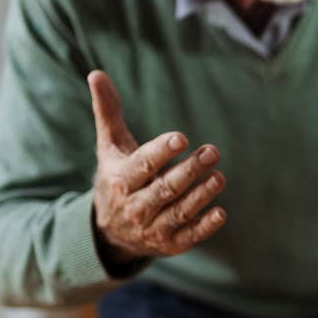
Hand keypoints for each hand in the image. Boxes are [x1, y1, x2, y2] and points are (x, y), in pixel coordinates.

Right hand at [88, 70, 227, 264]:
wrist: (108, 231)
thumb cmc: (116, 176)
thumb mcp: (109, 146)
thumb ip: (107, 111)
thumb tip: (96, 73)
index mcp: (120, 180)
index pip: (142, 165)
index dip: (161, 152)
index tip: (181, 138)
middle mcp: (135, 207)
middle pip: (164, 189)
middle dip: (189, 171)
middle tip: (212, 152)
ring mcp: (152, 228)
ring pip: (178, 212)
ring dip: (200, 196)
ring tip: (218, 177)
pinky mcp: (168, 244)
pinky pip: (188, 237)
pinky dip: (204, 227)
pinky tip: (220, 212)